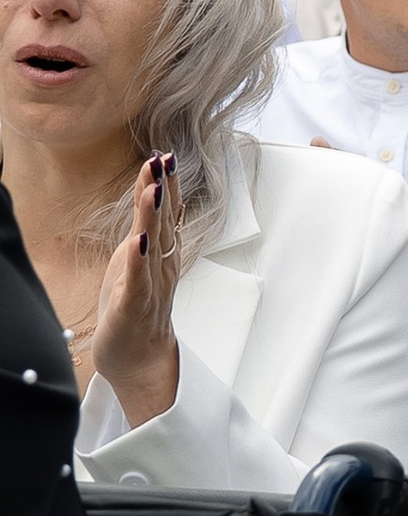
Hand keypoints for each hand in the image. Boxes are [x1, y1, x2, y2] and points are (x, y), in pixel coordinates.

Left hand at [92, 151, 180, 425]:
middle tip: (165, 159)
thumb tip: (149, 194)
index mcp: (161, 255)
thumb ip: (146, 228)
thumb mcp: (138, 260)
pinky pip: (138, 280)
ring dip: (153, 216)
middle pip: (164, 222)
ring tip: (154, 188)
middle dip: (164, 190)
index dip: (166, 185)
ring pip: (153, 246)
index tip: (165, 156)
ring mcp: (149, 286)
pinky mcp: (134, 306)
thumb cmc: (136, 309)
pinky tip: (138, 241)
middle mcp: (161, 267)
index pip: (166, 214)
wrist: (139, 359)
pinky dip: (139, 260)